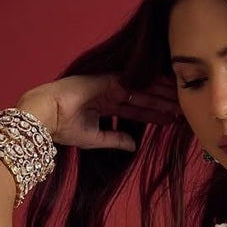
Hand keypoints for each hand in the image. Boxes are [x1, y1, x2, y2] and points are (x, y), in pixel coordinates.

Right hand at [15, 73, 179, 150]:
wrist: (44, 116)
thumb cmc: (62, 128)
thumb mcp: (95, 139)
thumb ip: (116, 140)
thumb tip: (134, 146)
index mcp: (104, 105)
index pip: (136, 109)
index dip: (154, 113)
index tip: (173, 119)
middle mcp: (109, 92)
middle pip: (143, 96)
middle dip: (162, 101)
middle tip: (183, 105)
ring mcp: (107, 84)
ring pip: (141, 88)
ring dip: (160, 93)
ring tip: (179, 97)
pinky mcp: (105, 80)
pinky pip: (132, 81)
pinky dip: (148, 84)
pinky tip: (164, 86)